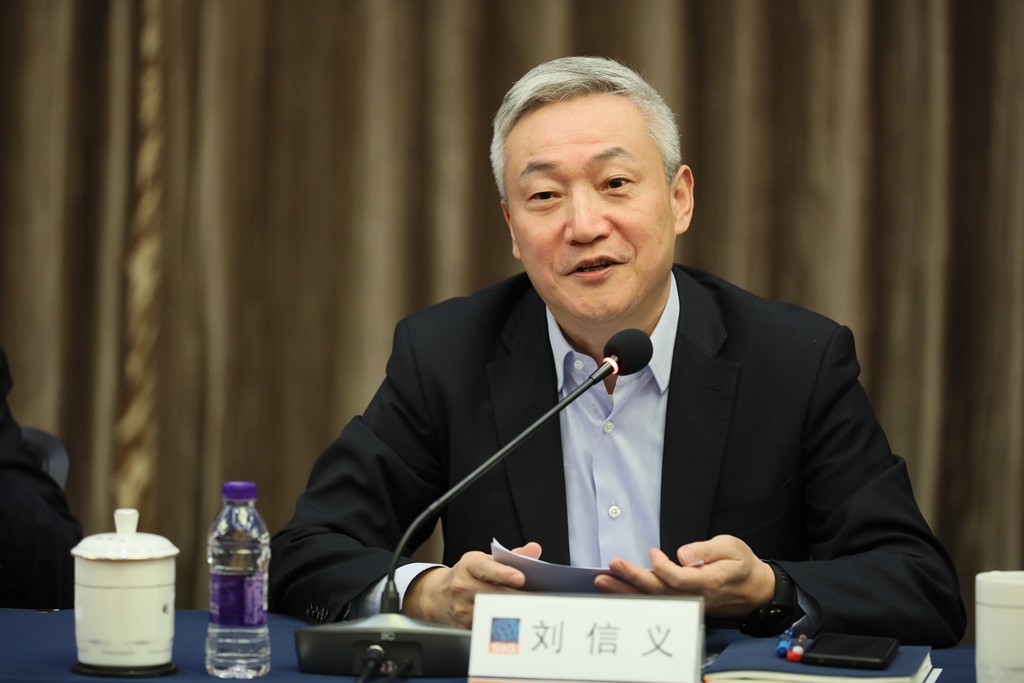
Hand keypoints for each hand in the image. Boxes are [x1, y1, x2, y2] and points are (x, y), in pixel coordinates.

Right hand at [401, 542, 541, 627]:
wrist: (438, 596)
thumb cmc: (468, 575)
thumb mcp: (485, 560)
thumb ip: (512, 556)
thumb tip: (534, 550)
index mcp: (469, 565)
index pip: (486, 567)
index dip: (503, 573)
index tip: (521, 578)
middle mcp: (463, 585)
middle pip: (494, 593)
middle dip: (518, 597)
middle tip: (540, 599)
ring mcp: (463, 608)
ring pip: (493, 612)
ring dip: (514, 612)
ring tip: (533, 611)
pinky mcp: (466, 625)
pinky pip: (490, 625)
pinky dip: (506, 624)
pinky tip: (519, 622)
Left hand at [594, 535, 774, 617]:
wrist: (755, 590)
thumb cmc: (742, 564)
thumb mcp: (731, 547)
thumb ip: (705, 550)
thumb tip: (682, 554)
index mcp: (708, 582)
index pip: (678, 579)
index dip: (662, 567)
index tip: (653, 551)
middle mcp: (695, 598)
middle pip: (659, 592)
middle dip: (632, 579)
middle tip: (611, 567)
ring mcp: (687, 604)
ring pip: (653, 601)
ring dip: (626, 591)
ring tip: (602, 580)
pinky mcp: (681, 605)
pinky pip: (655, 604)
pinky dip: (633, 597)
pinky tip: (615, 590)